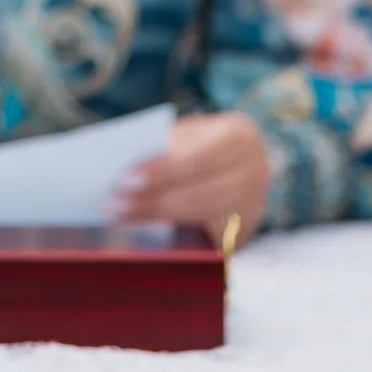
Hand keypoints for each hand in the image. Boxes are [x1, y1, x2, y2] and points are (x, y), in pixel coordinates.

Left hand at [110, 112, 270, 242]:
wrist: (233, 164)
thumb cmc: (196, 144)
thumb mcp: (184, 135)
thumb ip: (164, 147)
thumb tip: (123, 167)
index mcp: (239, 135)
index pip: (198, 155)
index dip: (164, 169)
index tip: (126, 179)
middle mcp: (257, 169)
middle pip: (201, 191)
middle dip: (154, 200)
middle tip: (115, 205)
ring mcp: (255, 203)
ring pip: (202, 215)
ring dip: (158, 217)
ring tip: (121, 217)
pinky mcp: (246, 230)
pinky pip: (207, 236)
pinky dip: (176, 231)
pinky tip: (146, 230)